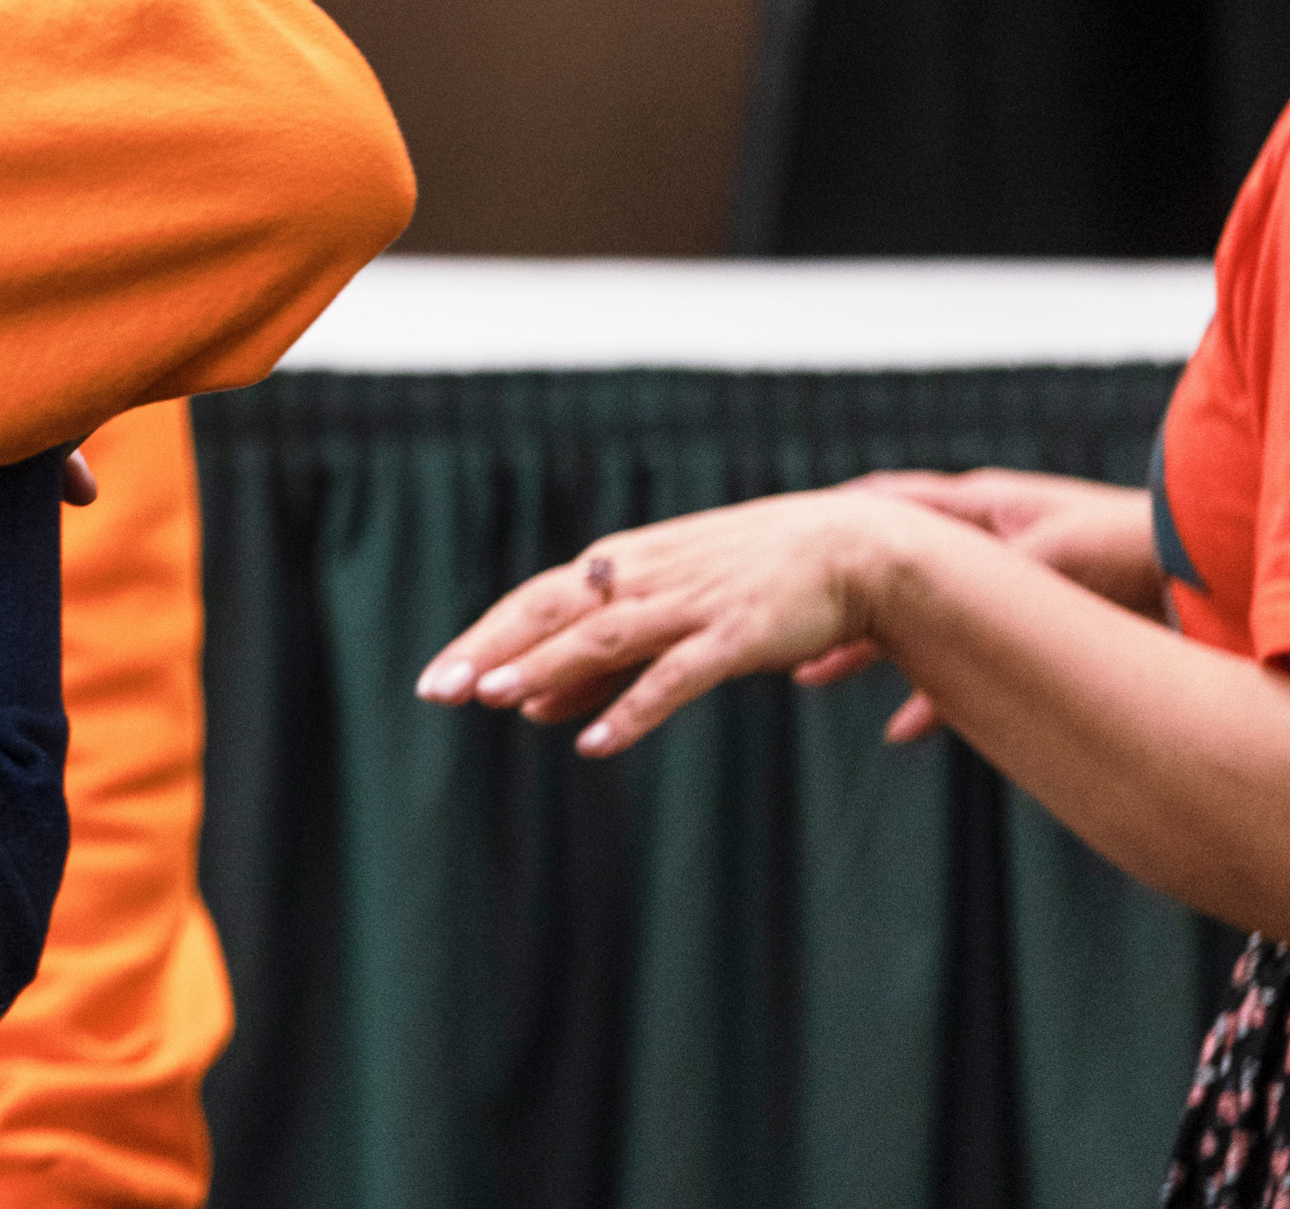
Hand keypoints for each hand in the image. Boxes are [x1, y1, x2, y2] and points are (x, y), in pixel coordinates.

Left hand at [415, 491, 905, 757]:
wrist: (853, 547)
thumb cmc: (753, 579)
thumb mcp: (664, 609)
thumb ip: (596, 661)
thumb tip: (528, 705)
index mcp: (624, 567)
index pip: (535, 603)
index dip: (483, 638)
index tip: (435, 678)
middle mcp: (645, 579)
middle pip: (551, 613)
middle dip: (491, 651)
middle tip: (435, 690)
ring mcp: (690, 604)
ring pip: (602, 638)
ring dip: (547, 668)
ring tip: (496, 699)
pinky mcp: (736, 635)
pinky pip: (675, 676)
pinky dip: (632, 708)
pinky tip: (593, 742)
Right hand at [788, 471, 1158, 741]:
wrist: (1196, 570)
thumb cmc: (1124, 544)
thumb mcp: (1045, 553)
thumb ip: (982, 580)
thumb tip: (926, 602)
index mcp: (976, 507)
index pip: (884, 505)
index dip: (831, 521)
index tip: (779, 537)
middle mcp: (976, 545)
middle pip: (884, 572)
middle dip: (833, 596)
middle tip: (779, 619)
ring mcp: (993, 587)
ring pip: (912, 621)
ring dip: (866, 650)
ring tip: (812, 675)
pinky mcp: (1023, 631)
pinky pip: (958, 665)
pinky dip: (928, 698)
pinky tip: (901, 731)